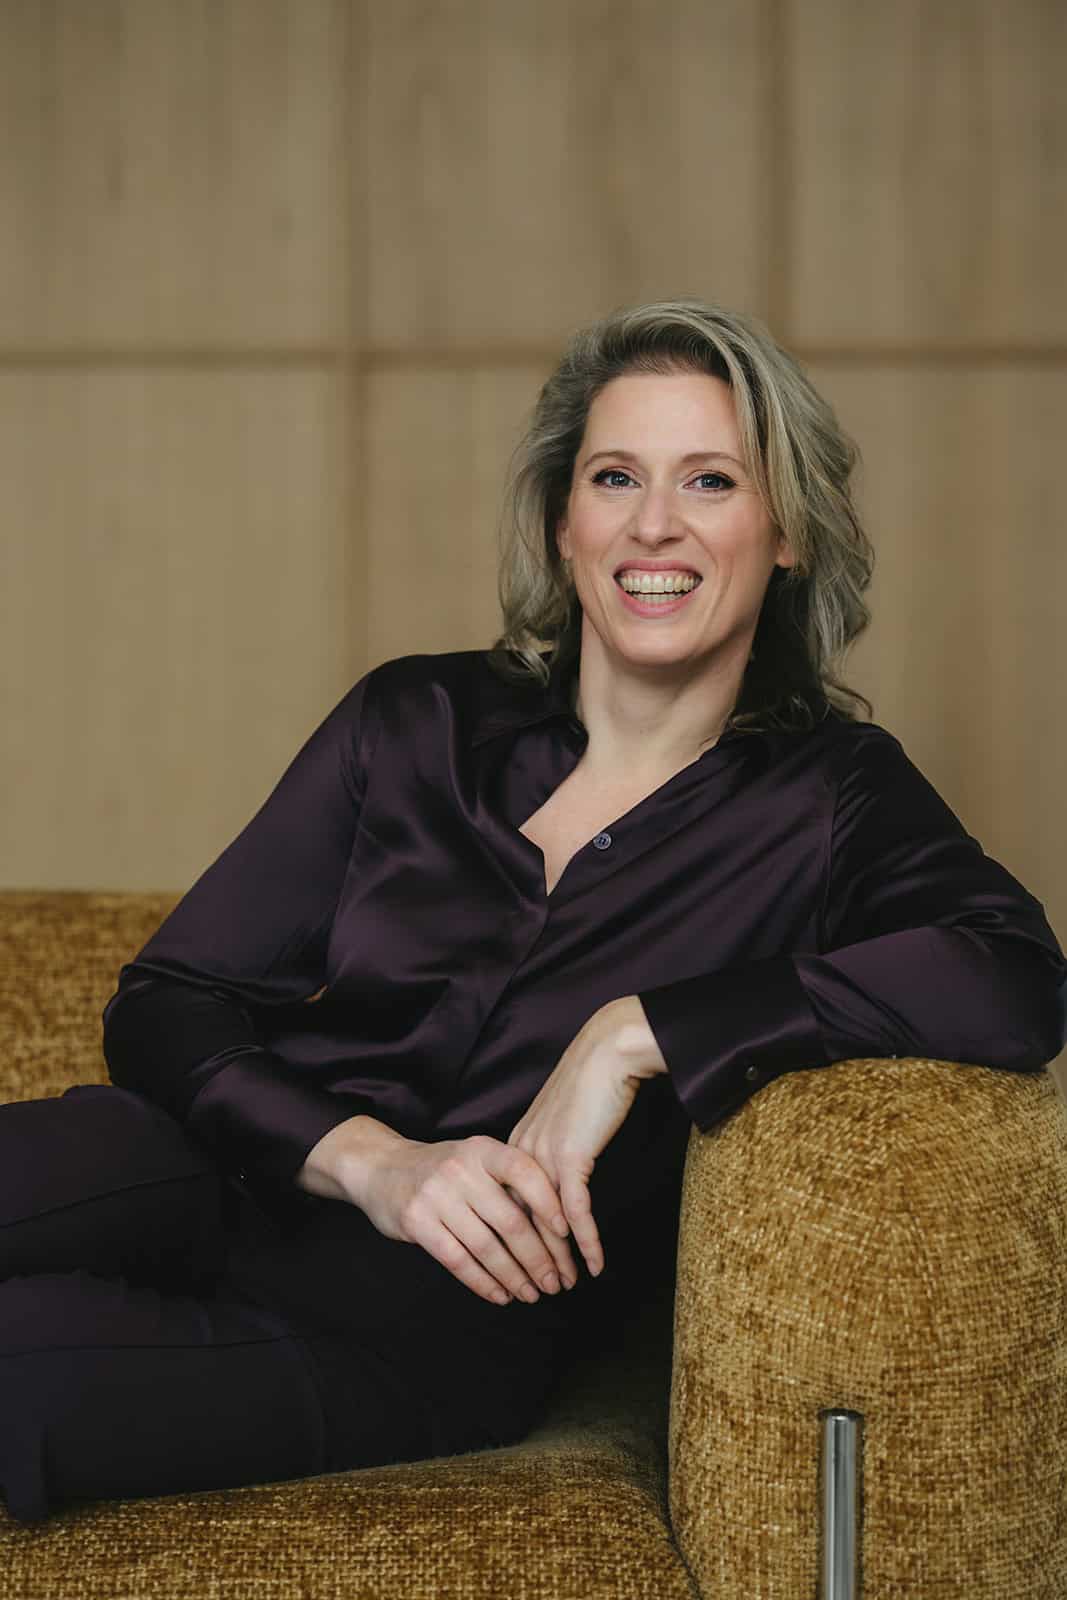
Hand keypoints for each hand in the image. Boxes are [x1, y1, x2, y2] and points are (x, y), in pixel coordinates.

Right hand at [298, 1115, 577, 1306]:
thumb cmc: (441, 1168)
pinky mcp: (417, 1222)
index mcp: (482, 1150)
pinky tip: (500, 1294)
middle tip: (555, 1282)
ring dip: (513, 1276)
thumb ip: (506, 1182)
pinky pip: (458, 1260)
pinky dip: (483, 1282)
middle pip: (510, 1221)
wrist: (381, 1167)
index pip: (525, 1173)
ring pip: (486, 1247)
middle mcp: (461, 1169)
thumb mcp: (473, 1159)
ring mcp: (436, 1196)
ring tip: (531, 1294)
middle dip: (538, 1258)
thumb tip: (555, 1225)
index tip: (566, 1235)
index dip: (549, 1204)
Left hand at [507, 996, 666, 1277]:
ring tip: (566, 1286)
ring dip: (559, 1258)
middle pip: (523, 1219)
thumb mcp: (565, 1121)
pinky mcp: (570, 1158)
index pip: (511, 1203)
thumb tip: (561, 1176)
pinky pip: (576, 1212)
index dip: (519, 1239)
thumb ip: (556, 1148)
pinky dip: (586, 1242)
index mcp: (517, 1145)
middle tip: (542, 1289)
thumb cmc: (593, 1083)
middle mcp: (524, 1154)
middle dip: (534, 1258)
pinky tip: (594, 1264)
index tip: (527, 1264)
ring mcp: (544, 1157)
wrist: (608, 1053)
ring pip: (546, 1222)